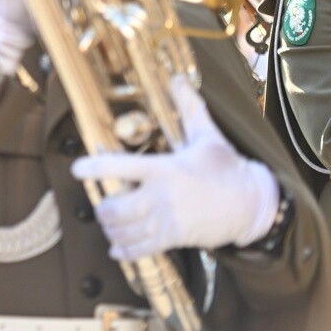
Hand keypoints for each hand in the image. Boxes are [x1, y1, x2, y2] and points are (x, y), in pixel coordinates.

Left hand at [71, 74, 278, 259]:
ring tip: (110, 221)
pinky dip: (123, 250)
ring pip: (122, 231)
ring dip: (109, 227)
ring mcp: (165, 221)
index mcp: (164, 169)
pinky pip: (139, 250)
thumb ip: (189, 109)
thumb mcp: (208, 137)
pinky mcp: (173, 239)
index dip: (94, 168)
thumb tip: (178, 79)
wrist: (253, 205)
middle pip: (113, 208)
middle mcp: (160, 197)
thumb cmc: (228, 169)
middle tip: (104, 201)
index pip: (120, 167)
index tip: (77, 168)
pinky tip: (116, 247)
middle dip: (102, 207)